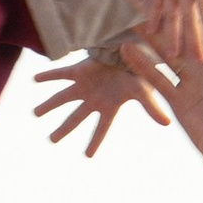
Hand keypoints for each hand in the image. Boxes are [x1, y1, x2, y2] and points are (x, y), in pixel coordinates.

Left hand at [30, 44, 173, 157]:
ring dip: (49, 105)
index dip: (94, 142)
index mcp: (110, 106)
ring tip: (35, 114)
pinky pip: (60, 74)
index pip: (101, 129)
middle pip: (75, 118)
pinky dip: (48, 76)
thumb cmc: (138, 69)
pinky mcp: (79, 70)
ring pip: (63, 98)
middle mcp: (94, 98)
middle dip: (63, 129)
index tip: (88, 156)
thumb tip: (167, 123)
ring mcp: (85, 84)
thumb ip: (151, 107)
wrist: (130, 45)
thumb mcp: (144, 90)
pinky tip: (35, 80)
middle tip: (52, 140)